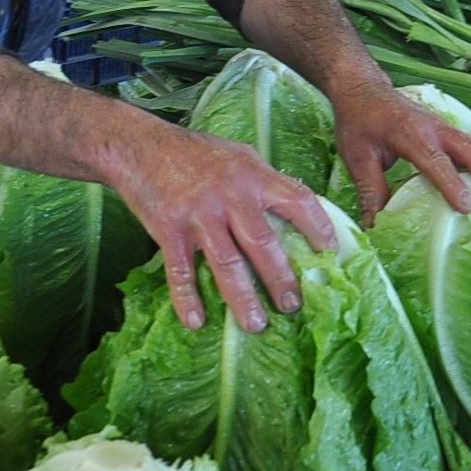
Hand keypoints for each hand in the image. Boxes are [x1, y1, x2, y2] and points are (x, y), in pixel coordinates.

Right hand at [116, 130, 334, 334]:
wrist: (140, 145)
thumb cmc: (194, 151)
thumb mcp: (238, 154)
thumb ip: (264, 179)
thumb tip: (295, 208)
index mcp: (253, 175)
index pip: (298, 201)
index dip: (319, 228)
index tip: (330, 254)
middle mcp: (230, 196)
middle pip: (264, 244)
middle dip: (281, 279)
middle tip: (293, 306)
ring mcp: (199, 214)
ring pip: (227, 263)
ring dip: (243, 298)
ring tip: (256, 325)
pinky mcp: (169, 228)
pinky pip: (181, 269)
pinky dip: (187, 297)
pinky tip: (196, 320)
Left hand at [330, 78, 470, 225]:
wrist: (363, 89)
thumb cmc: (358, 122)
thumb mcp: (356, 157)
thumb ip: (371, 192)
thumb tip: (378, 229)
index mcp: (409, 132)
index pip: (434, 159)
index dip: (450, 183)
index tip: (466, 207)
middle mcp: (434, 128)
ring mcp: (445, 128)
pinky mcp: (450, 132)